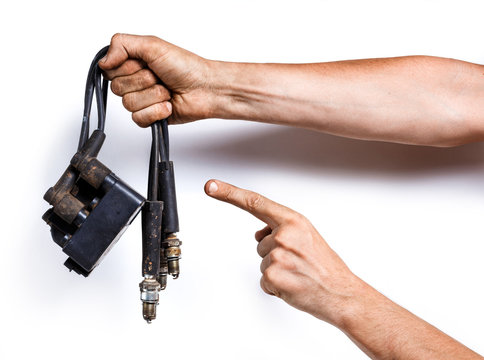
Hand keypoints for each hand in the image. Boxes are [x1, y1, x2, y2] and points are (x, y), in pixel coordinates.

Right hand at [99, 33, 216, 126]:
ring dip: (153, 96)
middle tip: (159, 77)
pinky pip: (138, 119)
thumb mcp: (152, 45)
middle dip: (143, 82)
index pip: (109, 70)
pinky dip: (156, 112)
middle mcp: (135, 81)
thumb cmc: (186, 67)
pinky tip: (168, 105)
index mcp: (132, 63)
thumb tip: (103, 61)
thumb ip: (122, 44)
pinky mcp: (150, 117)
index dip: (127, 68)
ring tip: (167, 91)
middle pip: (117, 88)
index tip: (144, 64)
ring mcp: (142, 101)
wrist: (206, 89)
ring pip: (129, 104)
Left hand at [204, 179, 362, 325]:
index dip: (229, 193)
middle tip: (299, 263)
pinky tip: (293, 286)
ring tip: (299, 274)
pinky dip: (275, 287)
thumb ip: (281, 229)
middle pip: (260, 243)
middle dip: (274, 254)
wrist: (341, 294)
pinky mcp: (272, 276)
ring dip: (276, 271)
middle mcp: (284, 235)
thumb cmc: (325, 266)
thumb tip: (259, 234)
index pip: (255, 203)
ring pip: (262, 262)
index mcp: (293, 221)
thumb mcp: (307, 236)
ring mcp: (277, 255)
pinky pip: (263, 281)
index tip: (211, 186)